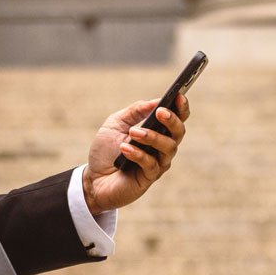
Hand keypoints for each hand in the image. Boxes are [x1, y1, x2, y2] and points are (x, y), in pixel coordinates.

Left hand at [82, 93, 188, 214]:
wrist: (93, 178)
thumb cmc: (106, 150)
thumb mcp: (115, 124)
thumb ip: (134, 111)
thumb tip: (155, 101)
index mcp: (157, 131)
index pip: (177, 118)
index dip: (182, 107)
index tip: (179, 96)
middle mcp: (161, 147)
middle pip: (179, 132)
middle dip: (172, 120)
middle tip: (160, 112)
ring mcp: (158, 163)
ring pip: (169, 148)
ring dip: (152, 137)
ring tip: (133, 132)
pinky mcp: (149, 177)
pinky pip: (151, 164)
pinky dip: (138, 154)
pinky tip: (125, 149)